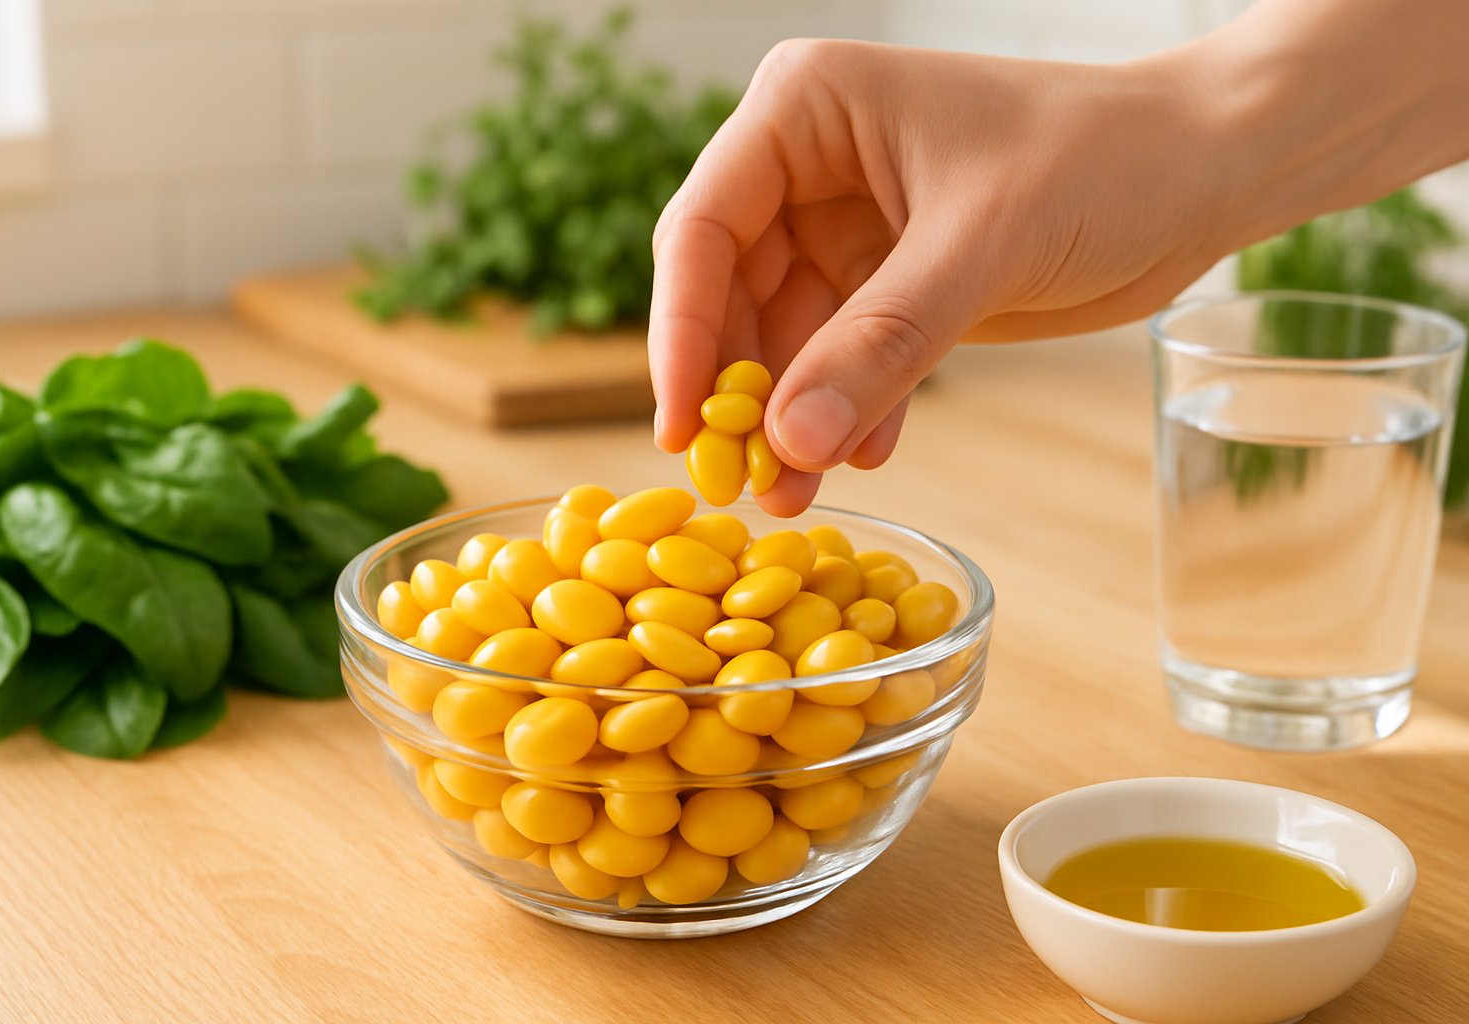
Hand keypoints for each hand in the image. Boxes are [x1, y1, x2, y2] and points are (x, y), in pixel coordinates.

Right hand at [648, 39, 1237, 514]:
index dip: (683, 332)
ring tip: (797, 496)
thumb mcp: (983, 245)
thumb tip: (788, 440)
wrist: (1208, 170)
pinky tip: (861, 458)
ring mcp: (850, 229)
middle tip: (744, 485)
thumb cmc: (1105, 156)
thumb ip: (883, 342)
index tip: (683, 427)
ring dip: (791, 419)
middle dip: (741, 393)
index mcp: (806, 113)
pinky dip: (849, 413)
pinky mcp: (894, 285)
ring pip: (787, 340)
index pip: (703, 228)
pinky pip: (846, 361)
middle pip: (732, 294)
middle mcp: (811, 168)